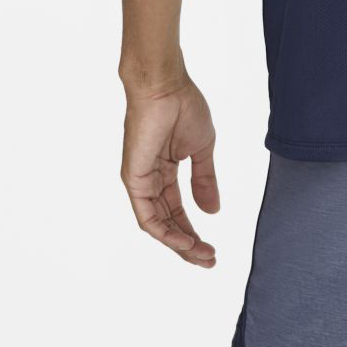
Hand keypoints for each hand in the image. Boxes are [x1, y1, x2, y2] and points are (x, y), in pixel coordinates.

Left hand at [119, 75, 219, 266]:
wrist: (166, 86)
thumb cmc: (184, 107)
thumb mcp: (202, 149)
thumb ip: (205, 180)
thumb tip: (212, 210)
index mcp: (165, 170)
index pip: (177, 209)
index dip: (194, 230)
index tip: (212, 247)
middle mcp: (150, 180)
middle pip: (168, 222)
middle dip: (188, 244)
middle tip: (209, 260)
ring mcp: (140, 181)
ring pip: (157, 224)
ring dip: (179, 243)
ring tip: (201, 255)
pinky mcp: (133, 179)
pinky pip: (147, 215)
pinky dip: (165, 232)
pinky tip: (183, 241)